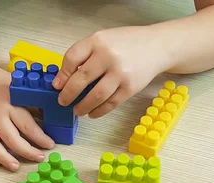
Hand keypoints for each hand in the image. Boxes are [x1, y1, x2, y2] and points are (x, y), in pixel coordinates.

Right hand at [0, 67, 53, 170]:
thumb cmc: (1, 83)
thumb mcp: (20, 89)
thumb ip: (33, 104)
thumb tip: (52, 119)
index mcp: (9, 104)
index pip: (27, 126)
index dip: (40, 138)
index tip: (50, 145)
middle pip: (12, 139)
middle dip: (27, 152)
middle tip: (39, 158)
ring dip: (4, 158)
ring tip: (15, 166)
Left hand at [52, 26, 169, 118]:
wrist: (157, 46)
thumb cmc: (128, 43)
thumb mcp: (104, 40)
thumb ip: (86, 54)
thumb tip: (65, 78)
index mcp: (98, 41)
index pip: (72, 58)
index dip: (62, 75)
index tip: (57, 85)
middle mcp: (108, 56)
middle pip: (81, 79)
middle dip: (68, 94)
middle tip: (63, 101)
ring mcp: (120, 73)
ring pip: (95, 96)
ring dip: (83, 106)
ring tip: (78, 110)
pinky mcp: (130, 88)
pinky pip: (110, 104)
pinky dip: (99, 111)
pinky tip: (93, 112)